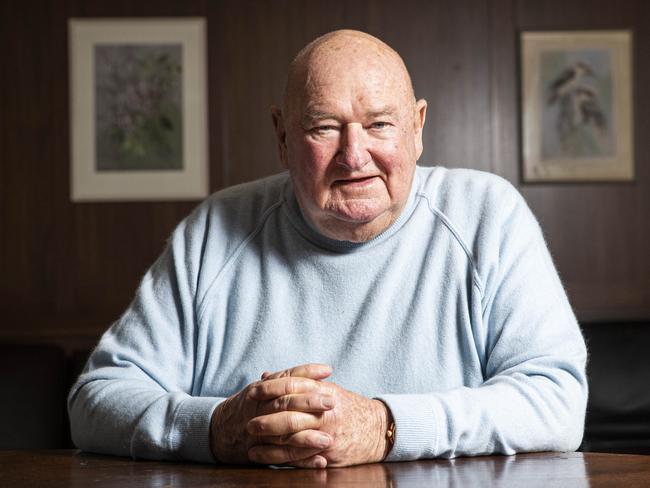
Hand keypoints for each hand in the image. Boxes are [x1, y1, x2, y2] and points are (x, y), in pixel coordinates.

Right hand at [209, 363, 335, 464]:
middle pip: (285, 403)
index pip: (286, 378)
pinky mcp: (259, 452)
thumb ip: (288, 380)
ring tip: (329, 439)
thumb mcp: (261, 389)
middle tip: (332, 402)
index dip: (307, 373)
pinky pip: (282, 458)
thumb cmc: (247, 406)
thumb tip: (322, 372)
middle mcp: (257, 409)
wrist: (218, 431)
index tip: (328, 371)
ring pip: (284, 434)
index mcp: (260, 391)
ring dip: (308, 437)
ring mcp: (257, 432)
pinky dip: (302, 461)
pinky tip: (320, 461)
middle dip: (310, 403)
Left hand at [247, 366, 389, 467]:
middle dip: (266, 420)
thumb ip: (297, 381)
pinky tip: (264, 457)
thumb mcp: (326, 388)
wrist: (378, 430)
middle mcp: (325, 413)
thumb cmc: (347, 407)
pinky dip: (279, 459)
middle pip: (290, 415)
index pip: (292, 387)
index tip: (252, 393)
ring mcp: (327, 434)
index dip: (270, 390)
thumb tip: (266, 375)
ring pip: (292, 439)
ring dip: (269, 444)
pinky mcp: (328, 454)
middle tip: (247, 424)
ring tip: (250, 445)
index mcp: (323, 392)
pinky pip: (299, 458)